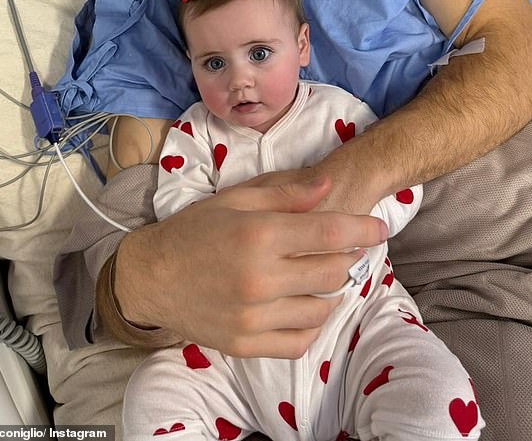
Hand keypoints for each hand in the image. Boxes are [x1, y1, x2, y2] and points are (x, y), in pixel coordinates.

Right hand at [114, 170, 387, 357]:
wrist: (151, 277)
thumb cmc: (195, 230)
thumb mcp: (236, 200)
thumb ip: (285, 193)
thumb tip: (330, 186)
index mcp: (259, 235)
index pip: (330, 232)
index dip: (363, 229)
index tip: (379, 228)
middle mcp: (260, 278)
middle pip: (334, 272)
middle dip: (348, 258)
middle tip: (344, 249)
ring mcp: (253, 317)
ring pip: (322, 308)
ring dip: (330, 291)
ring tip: (320, 276)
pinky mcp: (246, 344)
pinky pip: (300, 341)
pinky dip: (311, 323)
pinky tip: (303, 305)